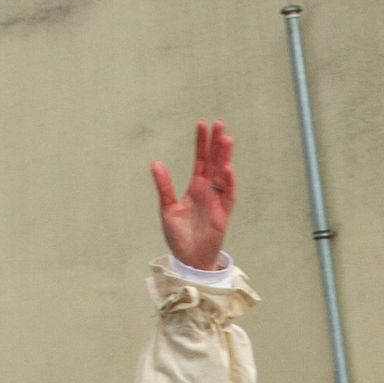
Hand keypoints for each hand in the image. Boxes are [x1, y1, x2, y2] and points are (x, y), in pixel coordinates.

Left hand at [151, 119, 235, 270]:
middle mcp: (207, 191)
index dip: (201, 143)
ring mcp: (217, 201)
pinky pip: (228, 194)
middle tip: (220, 123)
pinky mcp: (223, 214)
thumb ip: (164, 186)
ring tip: (226, 139)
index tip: (203, 125)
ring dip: (225, 157)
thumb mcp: (167, 209)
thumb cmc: (178, 236)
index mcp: (194, 188)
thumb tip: (156, 162)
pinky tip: (226, 167)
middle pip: (214, 162)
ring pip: (223, 174)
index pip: (200, 160)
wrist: (188, 259)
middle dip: (217, 144)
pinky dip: (227, 181)